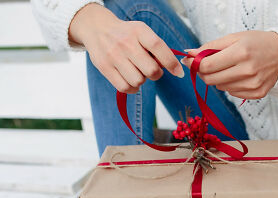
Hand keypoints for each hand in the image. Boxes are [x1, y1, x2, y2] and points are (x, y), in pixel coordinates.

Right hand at [69, 3, 183, 93]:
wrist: (98, 30)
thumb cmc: (126, 34)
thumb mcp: (142, 32)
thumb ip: (157, 48)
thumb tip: (172, 68)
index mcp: (139, 31)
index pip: (158, 47)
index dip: (171, 63)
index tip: (178, 73)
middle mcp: (125, 43)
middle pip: (151, 70)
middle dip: (156, 74)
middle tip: (151, 69)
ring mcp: (113, 56)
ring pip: (138, 81)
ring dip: (142, 80)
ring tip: (137, 72)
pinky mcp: (105, 68)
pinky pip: (125, 87)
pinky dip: (132, 88)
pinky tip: (131, 80)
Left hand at [182, 31, 277, 98]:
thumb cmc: (257, 43)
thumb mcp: (234, 38)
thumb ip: (210, 46)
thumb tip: (189, 54)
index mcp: (241, 52)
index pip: (208, 65)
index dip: (195, 64)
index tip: (191, 61)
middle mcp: (247, 70)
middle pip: (211, 79)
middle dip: (204, 73)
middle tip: (206, 65)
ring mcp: (253, 84)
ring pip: (220, 88)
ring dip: (218, 78)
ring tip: (228, 68)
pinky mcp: (257, 93)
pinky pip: (232, 93)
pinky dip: (230, 85)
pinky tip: (238, 76)